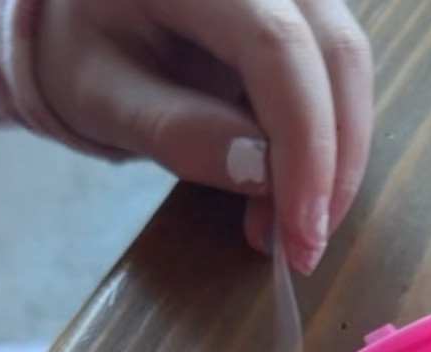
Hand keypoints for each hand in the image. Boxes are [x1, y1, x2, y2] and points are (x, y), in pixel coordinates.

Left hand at [34, 0, 372, 273]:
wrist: (82, 14)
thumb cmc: (82, 48)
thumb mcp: (103, 97)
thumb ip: (177, 131)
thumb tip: (264, 172)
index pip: (277, 47)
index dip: (304, 144)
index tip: (302, 232)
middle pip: (336, 54)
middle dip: (333, 163)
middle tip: (306, 248)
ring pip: (349, 67)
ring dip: (336, 159)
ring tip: (292, 229)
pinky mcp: (301, 13)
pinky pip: (335, 77)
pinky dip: (323, 144)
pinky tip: (287, 193)